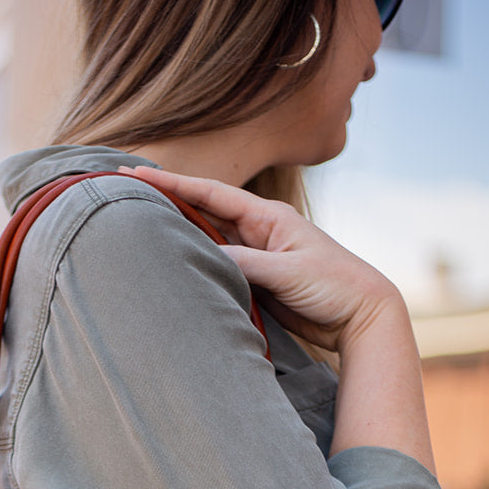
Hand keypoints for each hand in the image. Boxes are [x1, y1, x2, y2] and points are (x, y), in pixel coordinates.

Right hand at [120, 165, 402, 354]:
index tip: (137, 173)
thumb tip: (205, 257)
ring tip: (138, 228)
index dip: (173, 183)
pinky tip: (173, 267)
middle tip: (126, 193)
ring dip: (178, 235)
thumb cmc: (335, 285)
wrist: (362, 316)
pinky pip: (218, 270)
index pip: (210, 194)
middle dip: (167, 202)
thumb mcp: (289, 272)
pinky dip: (196, 266)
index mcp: (268, 217)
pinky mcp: (257, 285)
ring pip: (208, 242)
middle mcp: (258, 232)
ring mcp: (256, 258)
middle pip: (203, 213)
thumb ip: (246, 263)